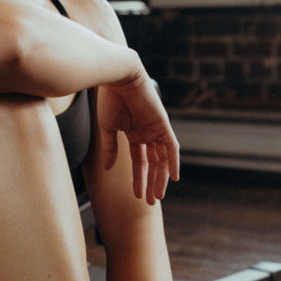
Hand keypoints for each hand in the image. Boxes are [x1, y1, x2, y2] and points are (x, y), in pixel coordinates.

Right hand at [96, 72, 179, 203]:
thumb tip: (108, 169)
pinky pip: (172, 146)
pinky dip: (173, 161)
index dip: (139, 178)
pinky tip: (173, 178)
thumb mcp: (108, 128)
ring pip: (162, 159)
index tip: (136, 195)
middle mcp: (147, 133)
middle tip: (149, 202)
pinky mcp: (162, 124)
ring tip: (157, 196)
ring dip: (161, 178)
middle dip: (151, 182)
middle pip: (153, 163)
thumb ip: (111, 148)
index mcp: (134, 134)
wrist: (117, 79)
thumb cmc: (109, 100)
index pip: (140, 161)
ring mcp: (156, 129)